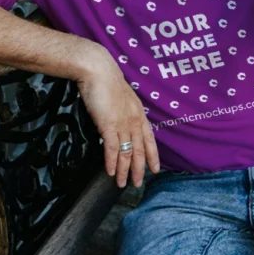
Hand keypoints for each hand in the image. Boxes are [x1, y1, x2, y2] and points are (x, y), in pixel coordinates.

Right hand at [76, 53, 159, 187]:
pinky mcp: (109, 124)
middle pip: (140, 150)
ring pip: (126, 152)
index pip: (149, 138)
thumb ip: (122, 110)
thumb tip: (118, 120)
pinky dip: (111, 162)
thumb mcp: (120, 96)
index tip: (155, 169)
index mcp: (138, 113)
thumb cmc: (106, 80)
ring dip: (124, 170)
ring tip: (121, 184)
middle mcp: (133, 120)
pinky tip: (109, 172)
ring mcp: (122, 123)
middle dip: (139, 169)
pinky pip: (112, 148)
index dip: (153, 155)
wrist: (98, 70)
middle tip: (138, 183)